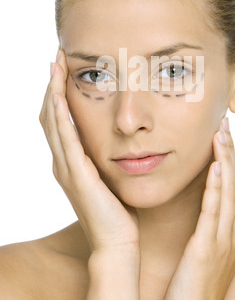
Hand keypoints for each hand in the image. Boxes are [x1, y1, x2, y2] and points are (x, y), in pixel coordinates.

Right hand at [39, 49, 139, 253]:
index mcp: (71, 161)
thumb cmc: (118, 211)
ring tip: (55, 66)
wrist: (118, 242)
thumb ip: (106, 157)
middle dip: (53, 84)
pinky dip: (60, 114)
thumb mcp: (110, 176)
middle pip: (50, 115)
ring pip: (53, 121)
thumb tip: (119, 138)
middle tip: (56, 57)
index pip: (59, 119)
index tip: (64, 67)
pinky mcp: (77, 174)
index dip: (59, 93)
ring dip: (53, 92)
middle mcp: (63, 162)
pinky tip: (60, 95)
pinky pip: (65, 138)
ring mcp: (67, 168)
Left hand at [164, 118, 234, 299]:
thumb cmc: (195, 282)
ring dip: (226, 160)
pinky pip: (214, 211)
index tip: (223, 135)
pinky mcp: (208, 248)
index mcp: (234, 230)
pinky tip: (216, 166)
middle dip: (231, 152)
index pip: (234, 186)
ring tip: (221, 134)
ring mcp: (225, 240)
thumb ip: (207, 223)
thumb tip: (203, 200)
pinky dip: (217, 186)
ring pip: (228, 191)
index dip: (230, 158)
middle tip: (224, 124)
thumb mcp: (205, 248)